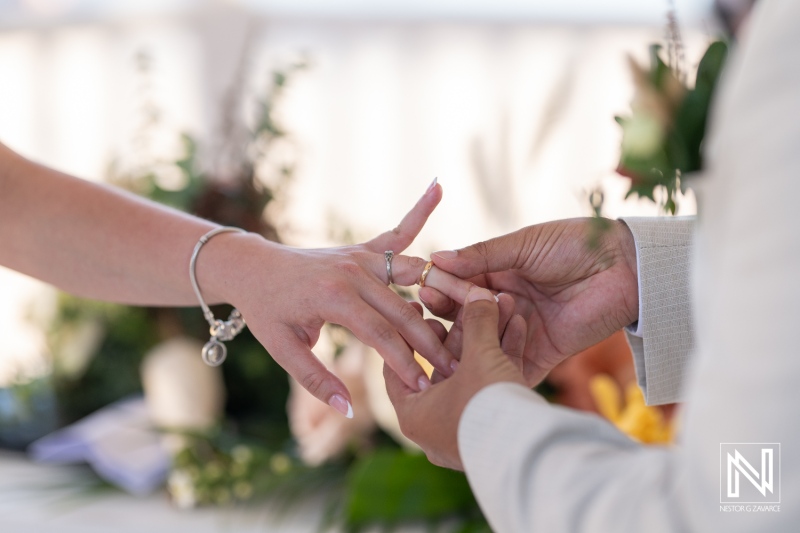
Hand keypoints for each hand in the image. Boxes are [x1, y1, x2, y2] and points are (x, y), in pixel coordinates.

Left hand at [217, 181, 472, 416]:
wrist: (252, 268)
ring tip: (471, 312)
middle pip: (403, 308)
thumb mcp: (283, 350)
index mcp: (333, 297)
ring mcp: (360, 255)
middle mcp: (352, 271)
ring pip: (412, 274)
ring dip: (441, 293)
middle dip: (430, 340)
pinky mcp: (363, 247)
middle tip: (454, 366)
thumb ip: (316, 379)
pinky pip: (398, 231)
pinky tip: (439, 186)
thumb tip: (348, 410)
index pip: (380, 334)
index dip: (404, 362)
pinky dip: (419, 211)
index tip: (425, 386)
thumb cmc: (267, 311)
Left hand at [384, 286, 526, 469]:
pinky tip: (519, 325)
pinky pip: (495, 385)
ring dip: (489, 338)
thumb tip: (478, 292)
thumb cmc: (487, 404)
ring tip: (501, 304)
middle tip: (462, 305)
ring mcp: (467, 428)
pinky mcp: (497, 428)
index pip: (397, 367)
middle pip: (441, 365)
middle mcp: (435, 425)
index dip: (406, 332)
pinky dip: (506, 356)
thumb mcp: (478, 356)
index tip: (415, 307)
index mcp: (413, 415)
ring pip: (474, 373)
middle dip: (460, 331)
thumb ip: (476, 323)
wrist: (531, 450)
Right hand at [419, 218, 637, 386]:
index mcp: (498, 276)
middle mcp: (505, 305)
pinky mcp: (543, 354)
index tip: (422, 290)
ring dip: (465, 349)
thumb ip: (481, 256)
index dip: (442, 288)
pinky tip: (473, 380)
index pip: (460, 285)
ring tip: (445, 352)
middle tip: (428, 323)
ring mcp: (522, 331)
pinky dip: (495, 375)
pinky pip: (514, 368)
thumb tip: (436, 257)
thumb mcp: (522, 245)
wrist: (625, 266)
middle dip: (447, 321)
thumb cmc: (574, 244)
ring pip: (485, 344)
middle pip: (466, 318)